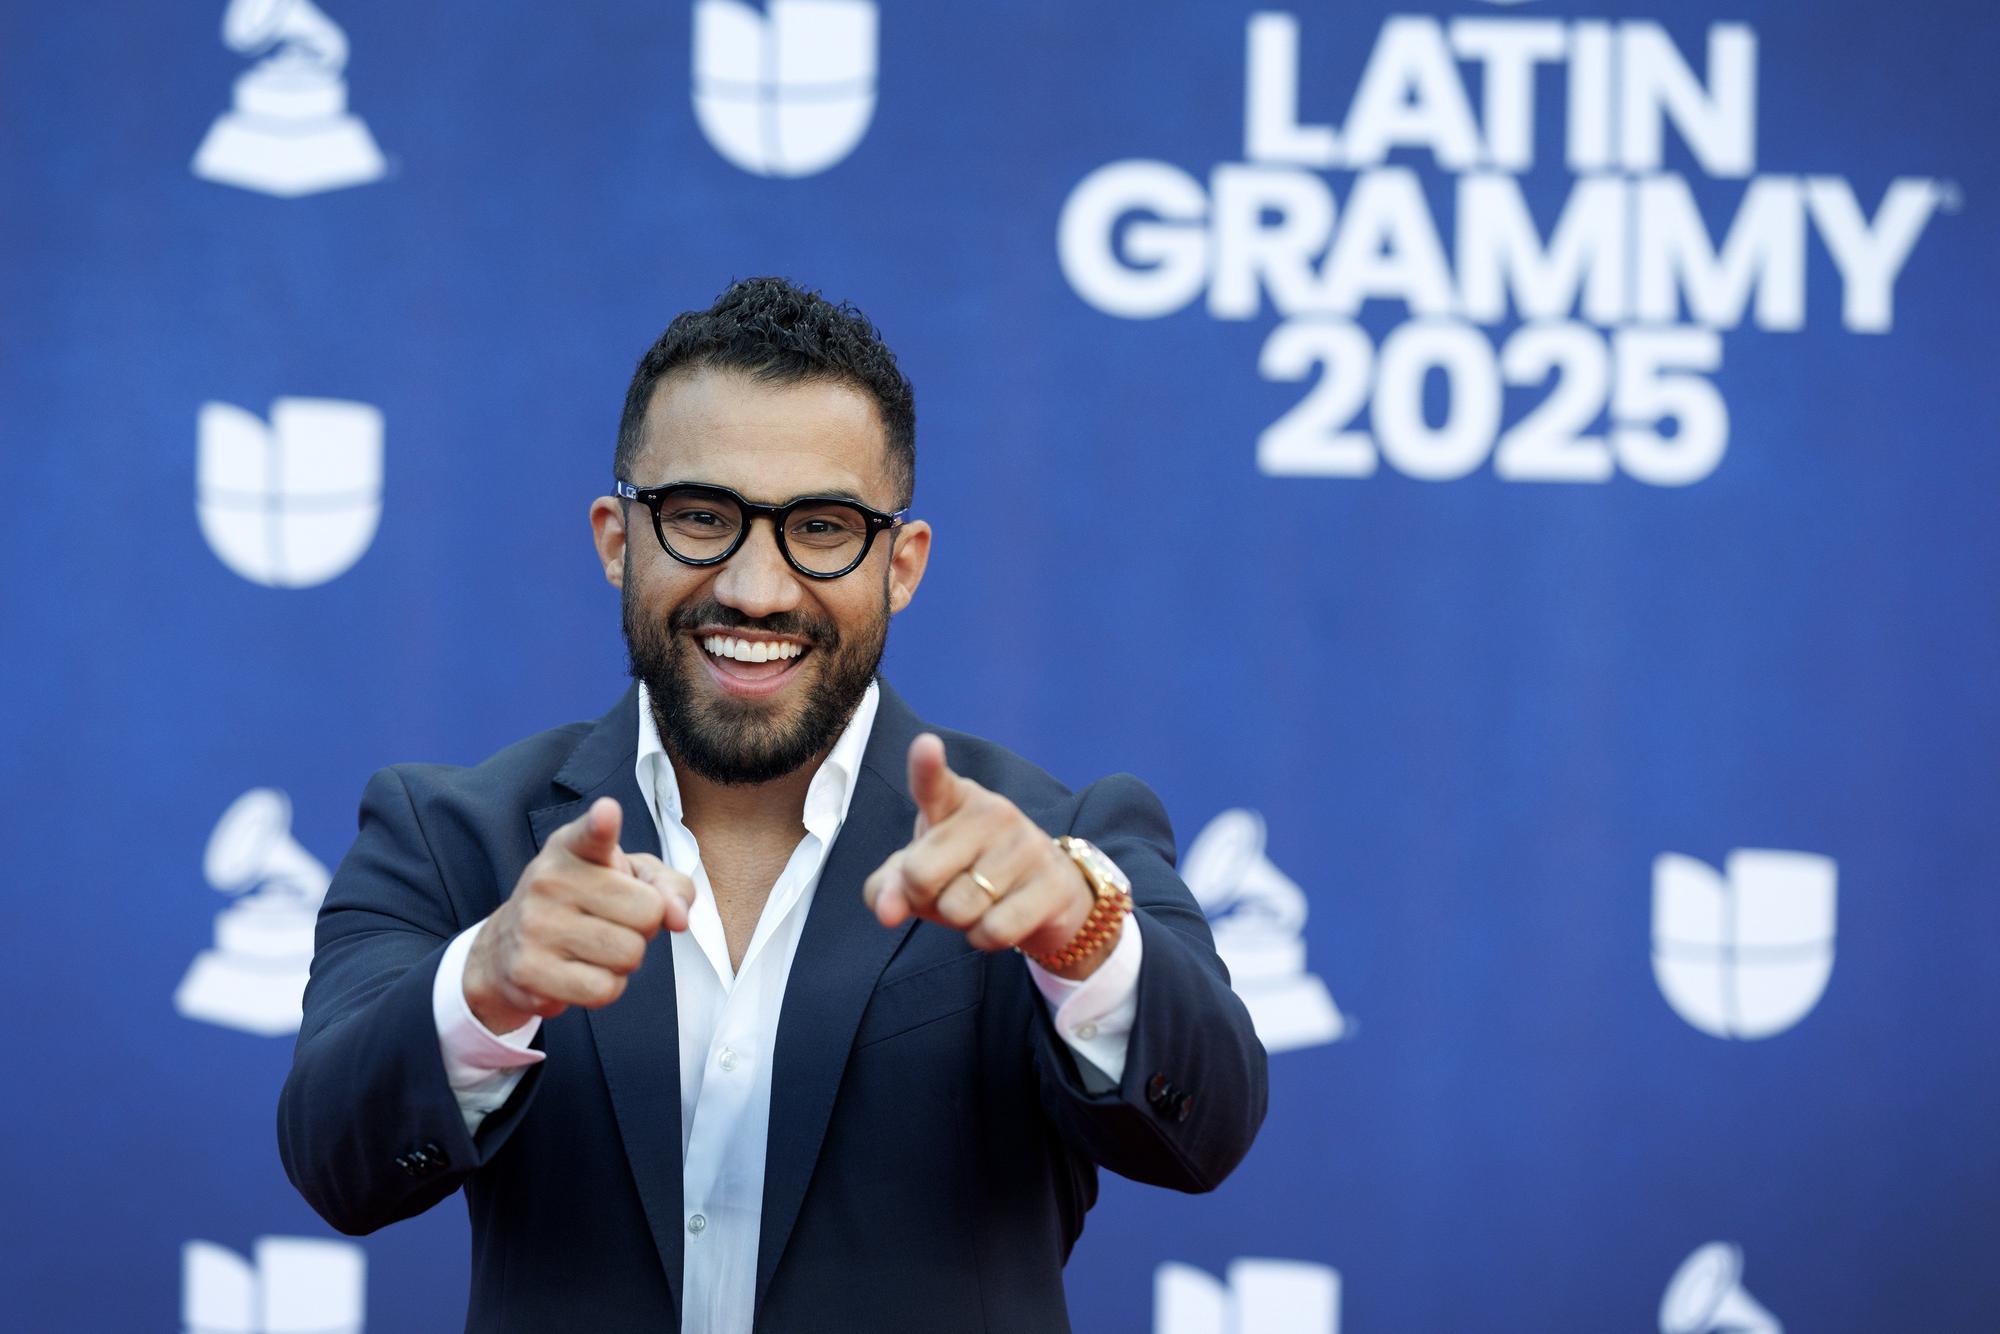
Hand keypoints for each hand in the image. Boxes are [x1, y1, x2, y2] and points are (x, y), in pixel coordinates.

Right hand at [463, 797, 692, 1032]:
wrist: (508, 946)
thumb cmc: (586, 903)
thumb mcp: (630, 878)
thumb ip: (668, 886)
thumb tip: (678, 917)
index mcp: (573, 847)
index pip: (591, 834)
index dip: (602, 825)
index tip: (607, 814)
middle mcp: (548, 880)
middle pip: (647, 915)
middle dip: (644, 927)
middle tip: (613, 923)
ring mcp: (534, 925)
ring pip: (629, 955)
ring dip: (625, 960)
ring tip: (595, 946)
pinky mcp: (528, 971)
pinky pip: (604, 989)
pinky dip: (606, 987)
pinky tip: (581, 971)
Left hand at [862, 734, 1110, 978]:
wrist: (1047, 896)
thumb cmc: (968, 874)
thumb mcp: (921, 875)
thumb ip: (888, 887)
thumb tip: (886, 912)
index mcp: (954, 799)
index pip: (934, 782)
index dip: (926, 766)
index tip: (926, 746)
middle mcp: (993, 812)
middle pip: (920, 874)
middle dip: (922, 898)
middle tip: (946, 890)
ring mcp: (1027, 844)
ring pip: (958, 908)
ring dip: (959, 921)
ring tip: (980, 902)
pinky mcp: (1053, 883)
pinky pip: (994, 930)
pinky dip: (984, 938)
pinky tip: (999, 920)